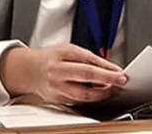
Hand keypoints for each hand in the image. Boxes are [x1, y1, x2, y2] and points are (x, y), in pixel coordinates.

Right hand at [0, 45, 126, 104]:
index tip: (119, 71)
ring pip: (84, 93)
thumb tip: (109, 67)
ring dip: (101, 93)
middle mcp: (58, 69)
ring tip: (111, 89)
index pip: (88, 59)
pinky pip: (78, 101)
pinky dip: (90, 98)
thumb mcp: (67, 50)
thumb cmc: (52, 58)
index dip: (106, 66)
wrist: (30, 70)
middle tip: (120, 80)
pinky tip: (97, 94)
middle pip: (86, 74)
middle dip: (107, 79)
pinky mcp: (57, 98)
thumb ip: (87, 58)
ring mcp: (57, 86)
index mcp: (62, 53)